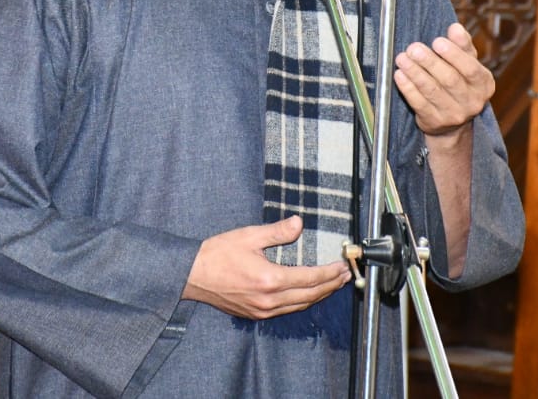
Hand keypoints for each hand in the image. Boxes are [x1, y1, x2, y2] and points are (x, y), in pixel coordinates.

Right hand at [181, 216, 350, 319]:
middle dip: (330, 286)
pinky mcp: (255, 314)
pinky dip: (301, 301)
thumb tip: (298, 223)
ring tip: (331, 285)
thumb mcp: (249, 236)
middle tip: (345, 277)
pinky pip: (286, 310)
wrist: (192, 275)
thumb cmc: (217, 254)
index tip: (342, 267)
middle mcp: (269, 300)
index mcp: (270, 279)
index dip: (330, 273)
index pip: (310, 278)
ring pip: (299, 305)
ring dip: (318, 296)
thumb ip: (277, 232)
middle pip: (310, 296)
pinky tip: (306, 293)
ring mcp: (262, 310)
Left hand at [394, 22, 493, 142]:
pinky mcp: (434, 122)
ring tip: (402, 58)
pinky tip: (399, 75)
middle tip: (413, 48)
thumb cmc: (459, 84)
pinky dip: (407, 88)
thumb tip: (455, 28)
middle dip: (429, 62)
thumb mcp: (467, 63)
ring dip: (415, 73)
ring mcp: (453, 115)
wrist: (453, 124)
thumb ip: (462, 45)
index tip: (437, 41)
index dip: (454, 55)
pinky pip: (419, 103)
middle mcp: (472, 102)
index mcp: (483, 84)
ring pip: (432, 91)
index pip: (470, 69)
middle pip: (450, 80)